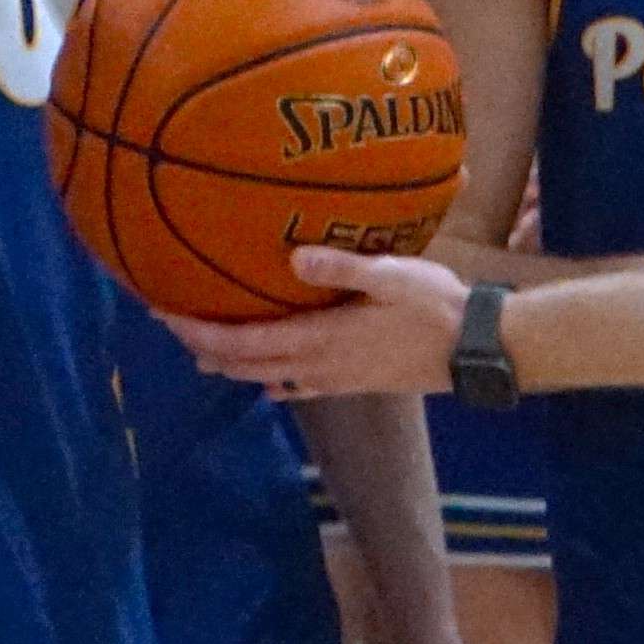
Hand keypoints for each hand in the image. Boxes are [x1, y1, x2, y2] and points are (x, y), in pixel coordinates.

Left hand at [159, 250, 469, 398]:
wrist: (479, 350)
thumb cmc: (437, 307)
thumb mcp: (393, 276)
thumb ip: (343, 267)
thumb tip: (293, 256)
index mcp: (320, 339)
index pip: (244, 342)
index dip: (200, 331)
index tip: (164, 314)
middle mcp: (319, 365)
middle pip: (245, 364)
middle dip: (204, 347)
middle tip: (170, 326)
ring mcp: (336, 378)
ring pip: (268, 377)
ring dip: (232, 364)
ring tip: (203, 351)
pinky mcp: (354, 382)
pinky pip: (301, 387)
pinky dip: (274, 381)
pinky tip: (270, 383)